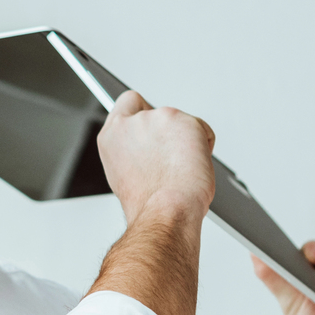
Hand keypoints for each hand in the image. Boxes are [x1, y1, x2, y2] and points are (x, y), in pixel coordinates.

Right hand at [96, 90, 215, 225]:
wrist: (165, 211)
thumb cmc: (148, 203)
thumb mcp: (125, 174)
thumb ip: (132, 150)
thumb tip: (149, 148)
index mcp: (112, 136)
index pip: (127, 103)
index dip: (142, 113)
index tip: (150, 127)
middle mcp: (131, 124)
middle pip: (159, 113)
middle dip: (169, 133)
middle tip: (170, 160)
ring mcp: (157, 119)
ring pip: (181, 123)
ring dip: (185, 141)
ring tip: (179, 169)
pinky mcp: (184, 121)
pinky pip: (202, 130)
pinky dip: (203, 146)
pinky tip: (192, 166)